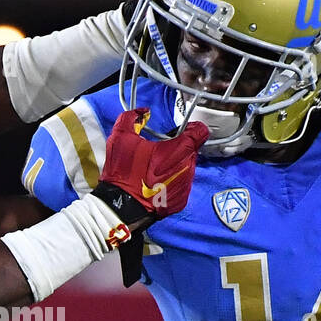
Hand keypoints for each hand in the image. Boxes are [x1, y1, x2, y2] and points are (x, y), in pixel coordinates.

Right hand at [95, 109, 208, 224]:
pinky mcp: (180, 201)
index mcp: (179, 149)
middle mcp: (187, 167)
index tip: (182, 130)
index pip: (200, 132)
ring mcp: (185, 185)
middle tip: (159, 152)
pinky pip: (180, 186)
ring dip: (174, 167)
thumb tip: (143, 112)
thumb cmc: (123, 174)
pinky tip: (155, 185)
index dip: (192, 128)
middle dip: (178, 150)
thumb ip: (132, 117)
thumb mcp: (121, 137)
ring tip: (154, 170)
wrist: (121, 207)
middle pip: (191, 151)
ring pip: (186, 169)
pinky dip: (171, 184)